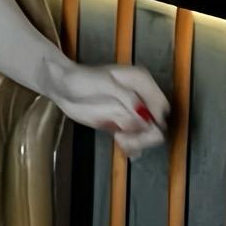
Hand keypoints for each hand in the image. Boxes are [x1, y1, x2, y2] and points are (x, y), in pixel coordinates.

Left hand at [53, 58, 169, 156]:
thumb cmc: (83, 81)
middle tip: (123, 136)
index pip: (161, 108)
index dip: (152, 122)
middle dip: (144, 134)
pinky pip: (136, 140)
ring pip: (148, 134)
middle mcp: (142, 97)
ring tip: (118, 137)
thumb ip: (127, 102)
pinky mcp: (123, 124)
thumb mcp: (106, 87)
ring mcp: (133, 112)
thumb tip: (145, 120)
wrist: (64, 87)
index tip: (133, 128)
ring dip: (136, 141)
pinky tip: (119, 142)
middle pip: (158, 124)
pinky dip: (131, 145)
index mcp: (142, 82)